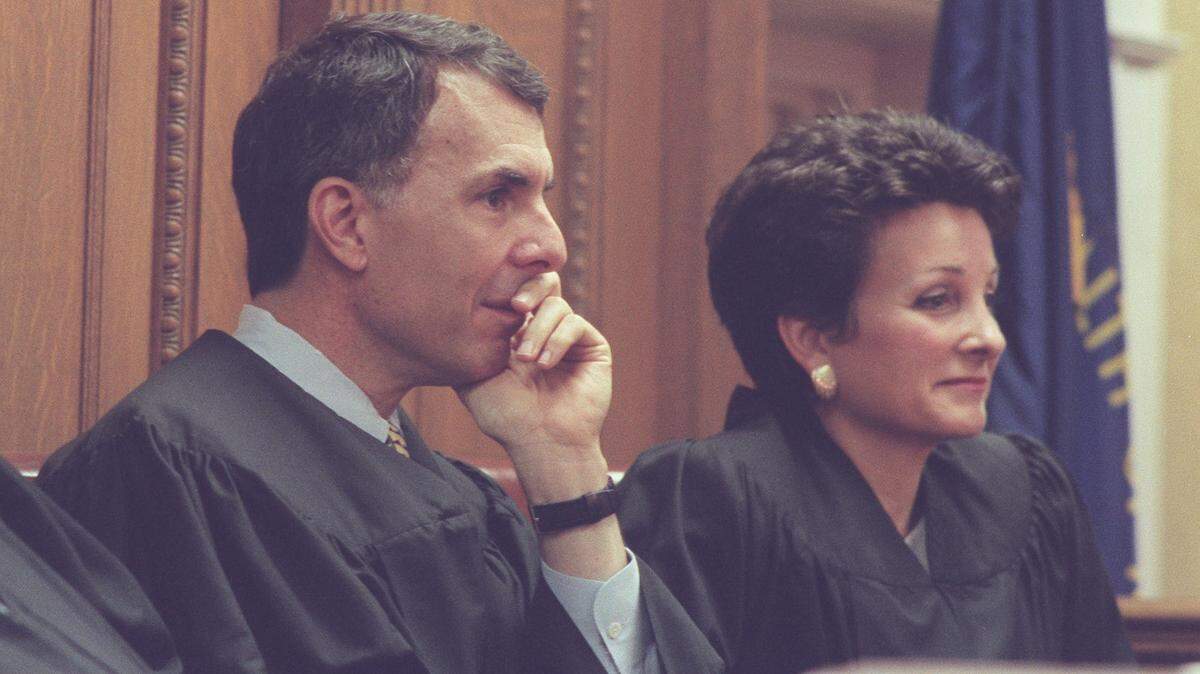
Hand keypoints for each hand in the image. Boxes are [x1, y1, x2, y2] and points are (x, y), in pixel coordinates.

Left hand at [456, 273, 611, 478]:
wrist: (540, 441)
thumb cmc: (505, 415)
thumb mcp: (472, 377)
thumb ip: (467, 344)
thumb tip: (463, 309)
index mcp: (515, 332)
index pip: (515, 291)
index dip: (506, 285)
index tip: (493, 295)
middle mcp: (544, 329)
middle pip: (542, 282)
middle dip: (527, 287)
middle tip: (515, 307)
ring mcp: (569, 337)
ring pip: (556, 305)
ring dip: (538, 330)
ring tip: (527, 360)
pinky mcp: (592, 347)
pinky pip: (575, 323)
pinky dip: (558, 339)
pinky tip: (546, 364)